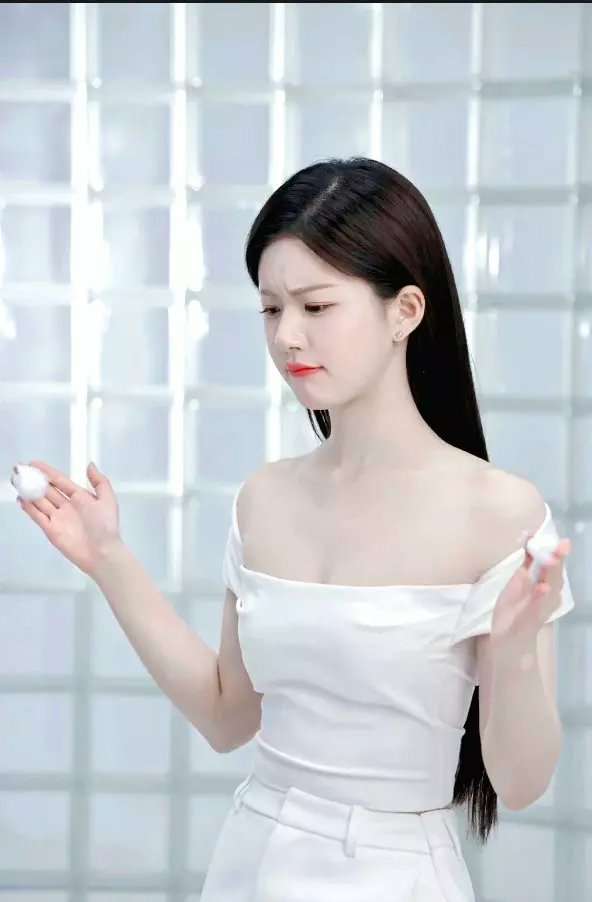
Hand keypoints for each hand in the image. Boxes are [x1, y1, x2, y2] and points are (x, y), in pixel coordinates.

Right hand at [15, 460, 121, 577]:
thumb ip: (99, 481)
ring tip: (20, 483)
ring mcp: (59, 518)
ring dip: (30, 493)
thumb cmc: (105, 526)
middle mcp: (68, 506)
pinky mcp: (51, 530)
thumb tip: (90, 465)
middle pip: (48, 490)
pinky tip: (22, 500)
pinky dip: (29, 508)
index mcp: (81, 498)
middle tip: (23, 472)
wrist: (101, 552)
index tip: (35, 464)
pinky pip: (38, 516)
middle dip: (36, 481)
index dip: (48, 472)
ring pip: (41, 502)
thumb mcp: (107, 499)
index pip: (61, 481)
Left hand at [490, 530, 571, 656]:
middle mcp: (549, 595)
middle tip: (563, 544)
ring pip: (550, 589)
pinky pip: (536, 609)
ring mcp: (541, 608)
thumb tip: (529, 534)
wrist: (507, 637)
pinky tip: (543, 587)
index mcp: (546, 582)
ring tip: (554, 560)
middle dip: (558, 559)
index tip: (557, 537)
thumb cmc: (516, 605)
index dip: (556, 550)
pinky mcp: (530, 621)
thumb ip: (527, 559)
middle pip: (555, 574)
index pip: (554, 563)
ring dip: (552, 575)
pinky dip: (539, 598)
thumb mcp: (520, 579)